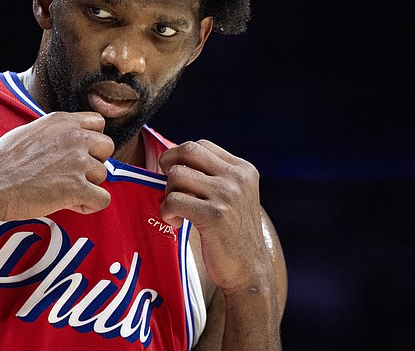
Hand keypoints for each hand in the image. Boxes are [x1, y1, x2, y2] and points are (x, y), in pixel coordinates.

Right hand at [0, 111, 113, 222]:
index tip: (80, 153)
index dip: (92, 141)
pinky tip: (72, 205)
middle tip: (75, 174)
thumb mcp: (29, 131)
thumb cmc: (1, 162)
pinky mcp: (76, 187)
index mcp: (62, 121)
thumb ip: (54, 132)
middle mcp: (73, 137)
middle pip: (107, 147)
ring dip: (88, 185)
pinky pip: (102, 199)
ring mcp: (77, 162)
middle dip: (94, 162)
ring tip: (64, 192)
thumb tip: (65, 141)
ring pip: (103, 175)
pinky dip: (90, 205)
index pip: (98, 122)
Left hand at [159, 140, 271, 292]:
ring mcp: (226, 195)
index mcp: (243, 170)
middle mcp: (237, 178)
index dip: (180, 156)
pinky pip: (173, 200)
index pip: (201, 145)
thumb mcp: (234, 195)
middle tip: (166, 186)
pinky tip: (177, 223)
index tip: (174, 174)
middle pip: (187, 151)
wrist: (248, 269)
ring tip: (176, 211)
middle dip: (167, 164)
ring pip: (176, 175)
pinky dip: (167, 211)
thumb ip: (213, 175)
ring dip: (168, 193)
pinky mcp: (213, 215)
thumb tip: (172, 160)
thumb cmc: (232, 232)